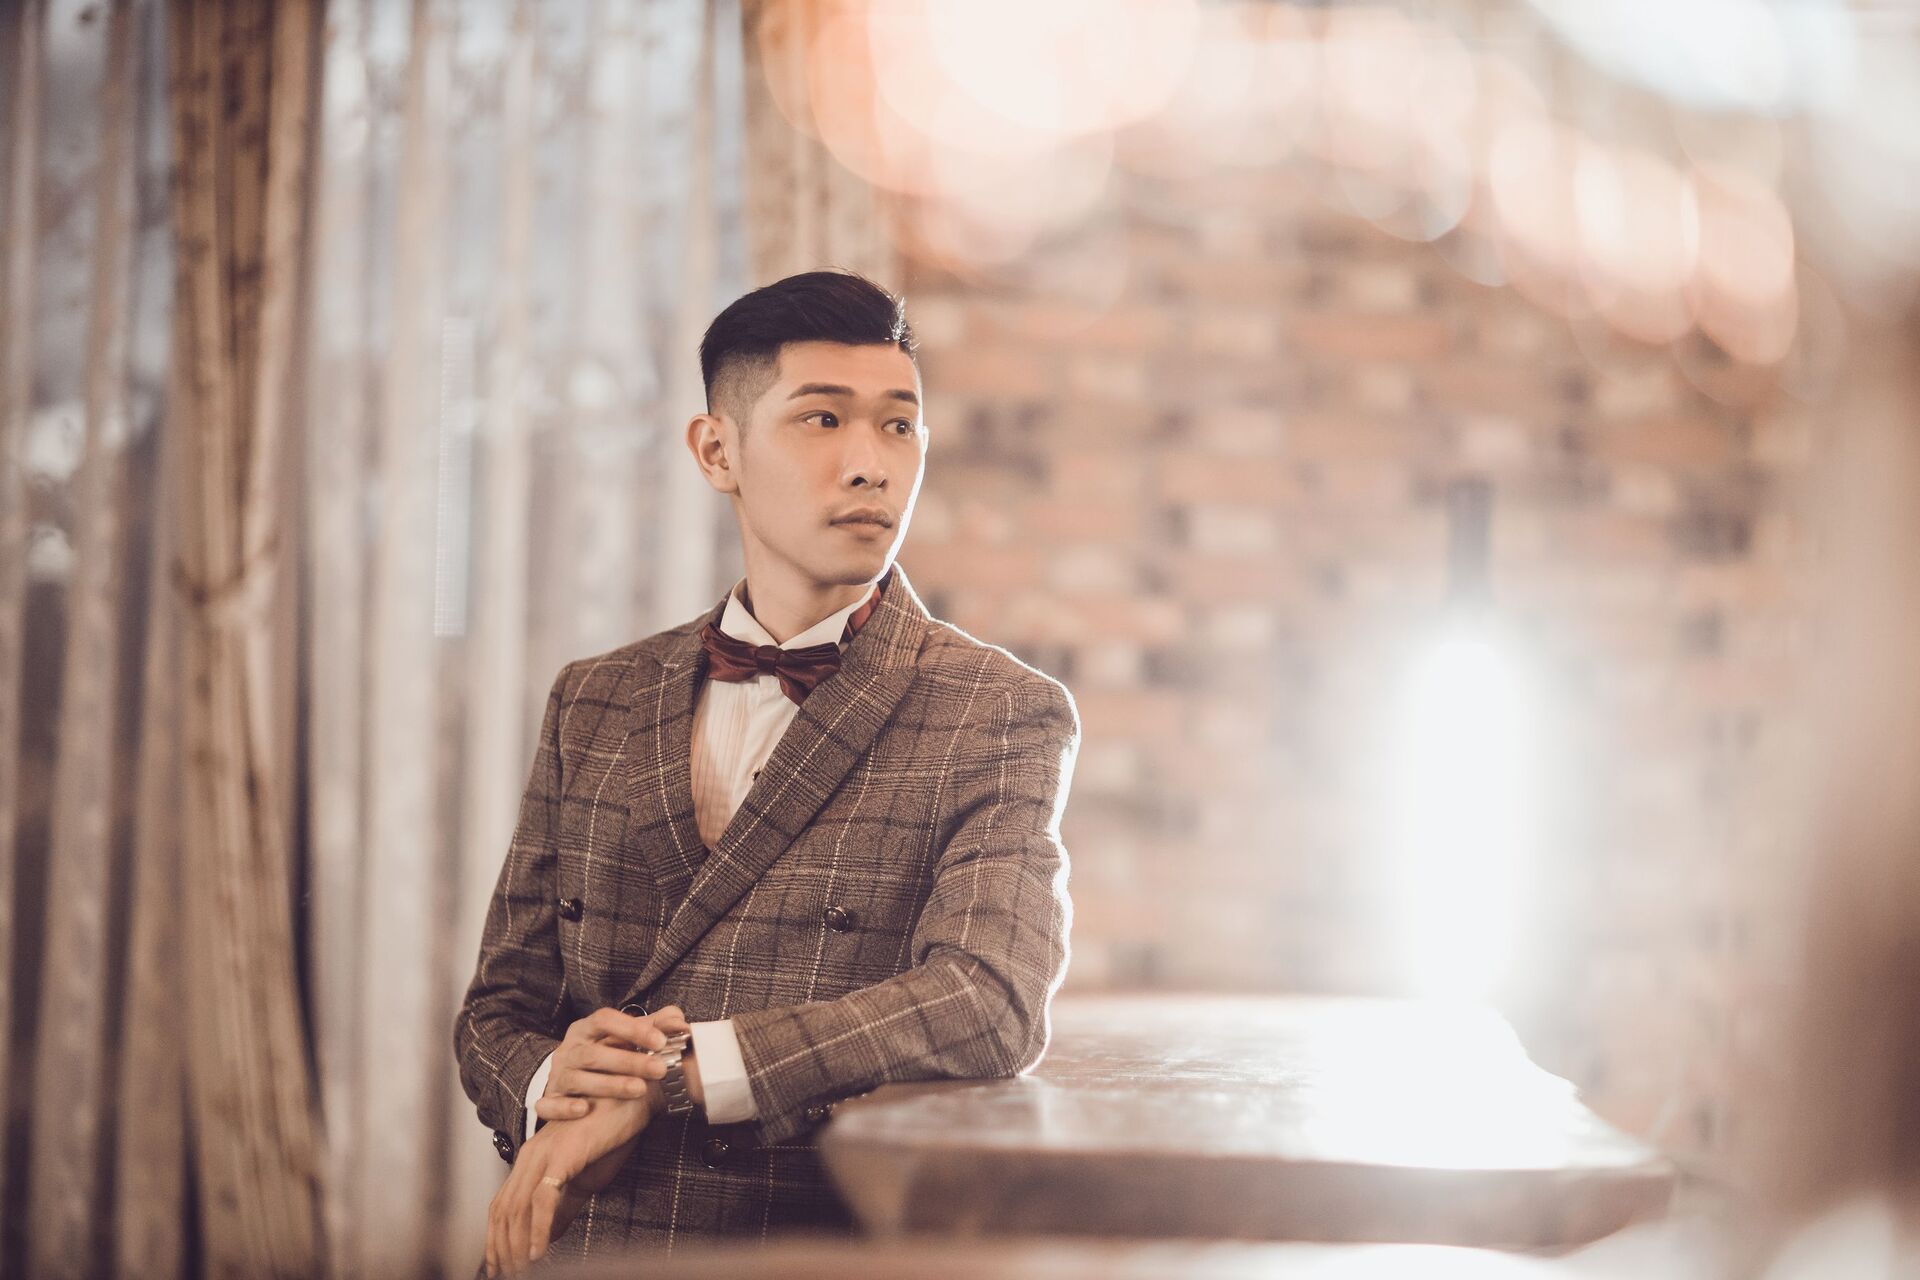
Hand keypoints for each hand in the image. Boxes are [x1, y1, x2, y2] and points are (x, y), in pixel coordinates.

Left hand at [485, 1096, 651, 1275]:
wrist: (634, 1100)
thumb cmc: (611, 1134)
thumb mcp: (585, 1178)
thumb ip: (563, 1206)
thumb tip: (546, 1236)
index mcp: (531, 1159)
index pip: (501, 1206)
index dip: (495, 1239)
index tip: (498, 1266)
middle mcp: (530, 1156)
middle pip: (503, 1211)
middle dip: (501, 1249)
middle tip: (508, 1276)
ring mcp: (544, 1154)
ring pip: (518, 1208)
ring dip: (517, 1246)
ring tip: (522, 1271)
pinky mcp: (563, 1155)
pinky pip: (543, 1199)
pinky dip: (538, 1228)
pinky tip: (539, 1251)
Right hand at [531, 1005, 691, 1124]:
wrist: (570, 1086)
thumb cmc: (604, 1057)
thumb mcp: (624, 1039)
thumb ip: (653, 1027)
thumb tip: (679, 1020)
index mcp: (586, 1029)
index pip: (605, 1020)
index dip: (632, 1029)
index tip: (661, 1042)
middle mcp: (569, 1050)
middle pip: (595, 1053)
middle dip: (629, 1061)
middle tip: (661, 1069)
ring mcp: (558, 1075)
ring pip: (578, 1078)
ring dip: (609, 1084)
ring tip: (640, 1089)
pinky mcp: (550, 1100)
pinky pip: (550, 1105)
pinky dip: (565, 1108)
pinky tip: (584, 1110)